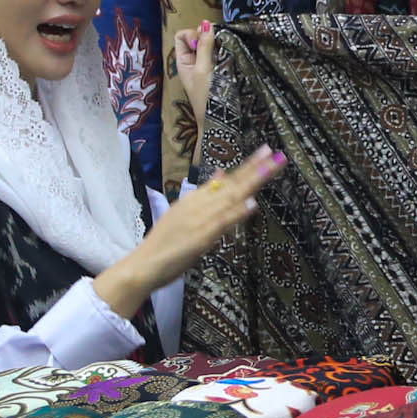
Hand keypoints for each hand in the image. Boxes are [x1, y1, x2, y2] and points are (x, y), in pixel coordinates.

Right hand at [94, 146, 285, 313]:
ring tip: (271, 167)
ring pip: (231, 197)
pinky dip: (238, 212)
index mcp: (194, 199)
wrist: (142, 264)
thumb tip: (220, 175)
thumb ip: (203, 195)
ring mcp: (201, 219)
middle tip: (274, 153)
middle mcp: (198, 205)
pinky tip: (253, 203)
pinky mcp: (201, 237)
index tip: (264, 153)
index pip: (225, 180)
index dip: (247, 167)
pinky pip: (223, 222)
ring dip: (252, 182)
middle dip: (255, 168)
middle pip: (232, 184)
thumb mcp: (181, 213)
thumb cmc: (163, 244)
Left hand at [173, 22, 216, 129]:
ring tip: (225, 52)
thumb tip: (206, 23)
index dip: (192, 34)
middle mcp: (194, 60)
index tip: (201, 44)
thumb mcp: (203, 69)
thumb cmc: (206, 97)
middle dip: (207, 37)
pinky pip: (221, 52)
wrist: (219, 120)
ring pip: (211, 43)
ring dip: (218, 44)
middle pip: (198, 36)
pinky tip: (230, 55)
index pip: (182, 35)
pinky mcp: (220, 68)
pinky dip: (225, 51)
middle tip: (217, 47)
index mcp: (183, 60)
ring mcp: (207, 64)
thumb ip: (205, 46)